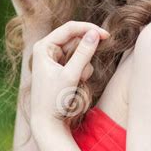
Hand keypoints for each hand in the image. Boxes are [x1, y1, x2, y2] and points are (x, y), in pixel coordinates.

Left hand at [30, 21, 109, 136]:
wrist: (47, 122)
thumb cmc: (54, 100)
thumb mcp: (71, 75)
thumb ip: (83, 54)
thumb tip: (95, 33)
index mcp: (43, 46)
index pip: (69, 28)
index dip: (89, 29)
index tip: (106, 35)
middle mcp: (47, 49)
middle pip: (75, 38)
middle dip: (85, 53)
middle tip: (95, 60)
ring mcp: (54, 58)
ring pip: (79, 51)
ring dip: (84, 64)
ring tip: (78, 81)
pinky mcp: (61, 67)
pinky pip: (78, 62)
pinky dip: (82, 71)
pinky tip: (76, 83)